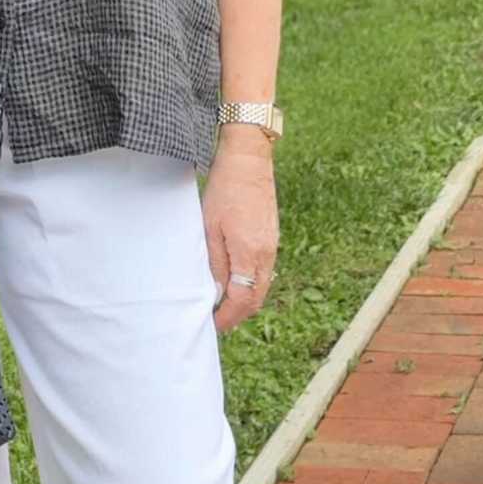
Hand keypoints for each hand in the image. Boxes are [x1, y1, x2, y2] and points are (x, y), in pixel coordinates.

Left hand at [202, 142, 278, 332]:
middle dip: (237, 313)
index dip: (227, 317)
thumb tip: (216, 293)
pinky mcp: (271, 234)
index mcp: (250, 253)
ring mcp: (272, 243)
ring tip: (222, 302)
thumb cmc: (225, 188)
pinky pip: (264, 268)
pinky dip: (250, 281)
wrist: (248, 158)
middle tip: (216, 319)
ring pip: (261, 284)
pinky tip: (234, 278)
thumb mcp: (210, 226)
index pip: (242, 300)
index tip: (212, 325)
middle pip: (256, 297)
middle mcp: (266, 253)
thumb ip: (215, 263)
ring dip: (244, 298)